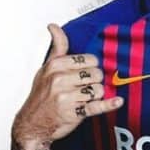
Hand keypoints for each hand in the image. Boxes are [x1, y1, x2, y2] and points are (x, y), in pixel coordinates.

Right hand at [12, 23, 122, 142]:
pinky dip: (109, 104)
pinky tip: (117, 101)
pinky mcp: (74, 112)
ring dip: (96, 95)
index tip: (85, 73)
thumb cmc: (42, 95)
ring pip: (98, 89)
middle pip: (96, 74)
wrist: (32, 124)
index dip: (91, 67)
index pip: (89, 60)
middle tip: (83, 88)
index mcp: (55, 66)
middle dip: (94, 81)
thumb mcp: (46, 68)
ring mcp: (67, 97)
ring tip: (84, 98)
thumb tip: (53, 26)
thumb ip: (57, 47)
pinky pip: (97, 106)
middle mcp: (60, 80)